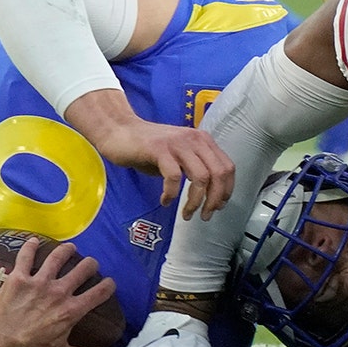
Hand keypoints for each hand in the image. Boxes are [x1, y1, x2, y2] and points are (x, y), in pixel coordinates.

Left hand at [0, 237, 116, 346]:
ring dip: (67, 250)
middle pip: (83, 269)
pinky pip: (26, 255)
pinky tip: (34, 240)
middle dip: (90, 264)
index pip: (99, 293)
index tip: (109, 283)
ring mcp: (38, 282)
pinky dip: (30, 246)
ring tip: (70, 248)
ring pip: (58, 256)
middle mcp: (59, 292)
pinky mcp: (18, 277)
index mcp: (71, 311)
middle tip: (90, 264)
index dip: (109, 285)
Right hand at [64, 90, 233, 219]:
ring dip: (195, 201)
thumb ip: (195, 168)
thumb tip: (211, 195)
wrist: (120, 131)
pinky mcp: (159, 149)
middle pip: (218, 174)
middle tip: (204, 215)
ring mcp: (177, 143)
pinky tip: (165, 200)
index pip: (227, 167)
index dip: (226, 190)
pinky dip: (171, 194)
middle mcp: (194, 139)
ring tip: (186, 214)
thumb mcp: (179, 155)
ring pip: (200, 177)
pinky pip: (174, 177)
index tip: (218, 206)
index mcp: (203, 140)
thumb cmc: (148, 147)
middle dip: (214, 200)